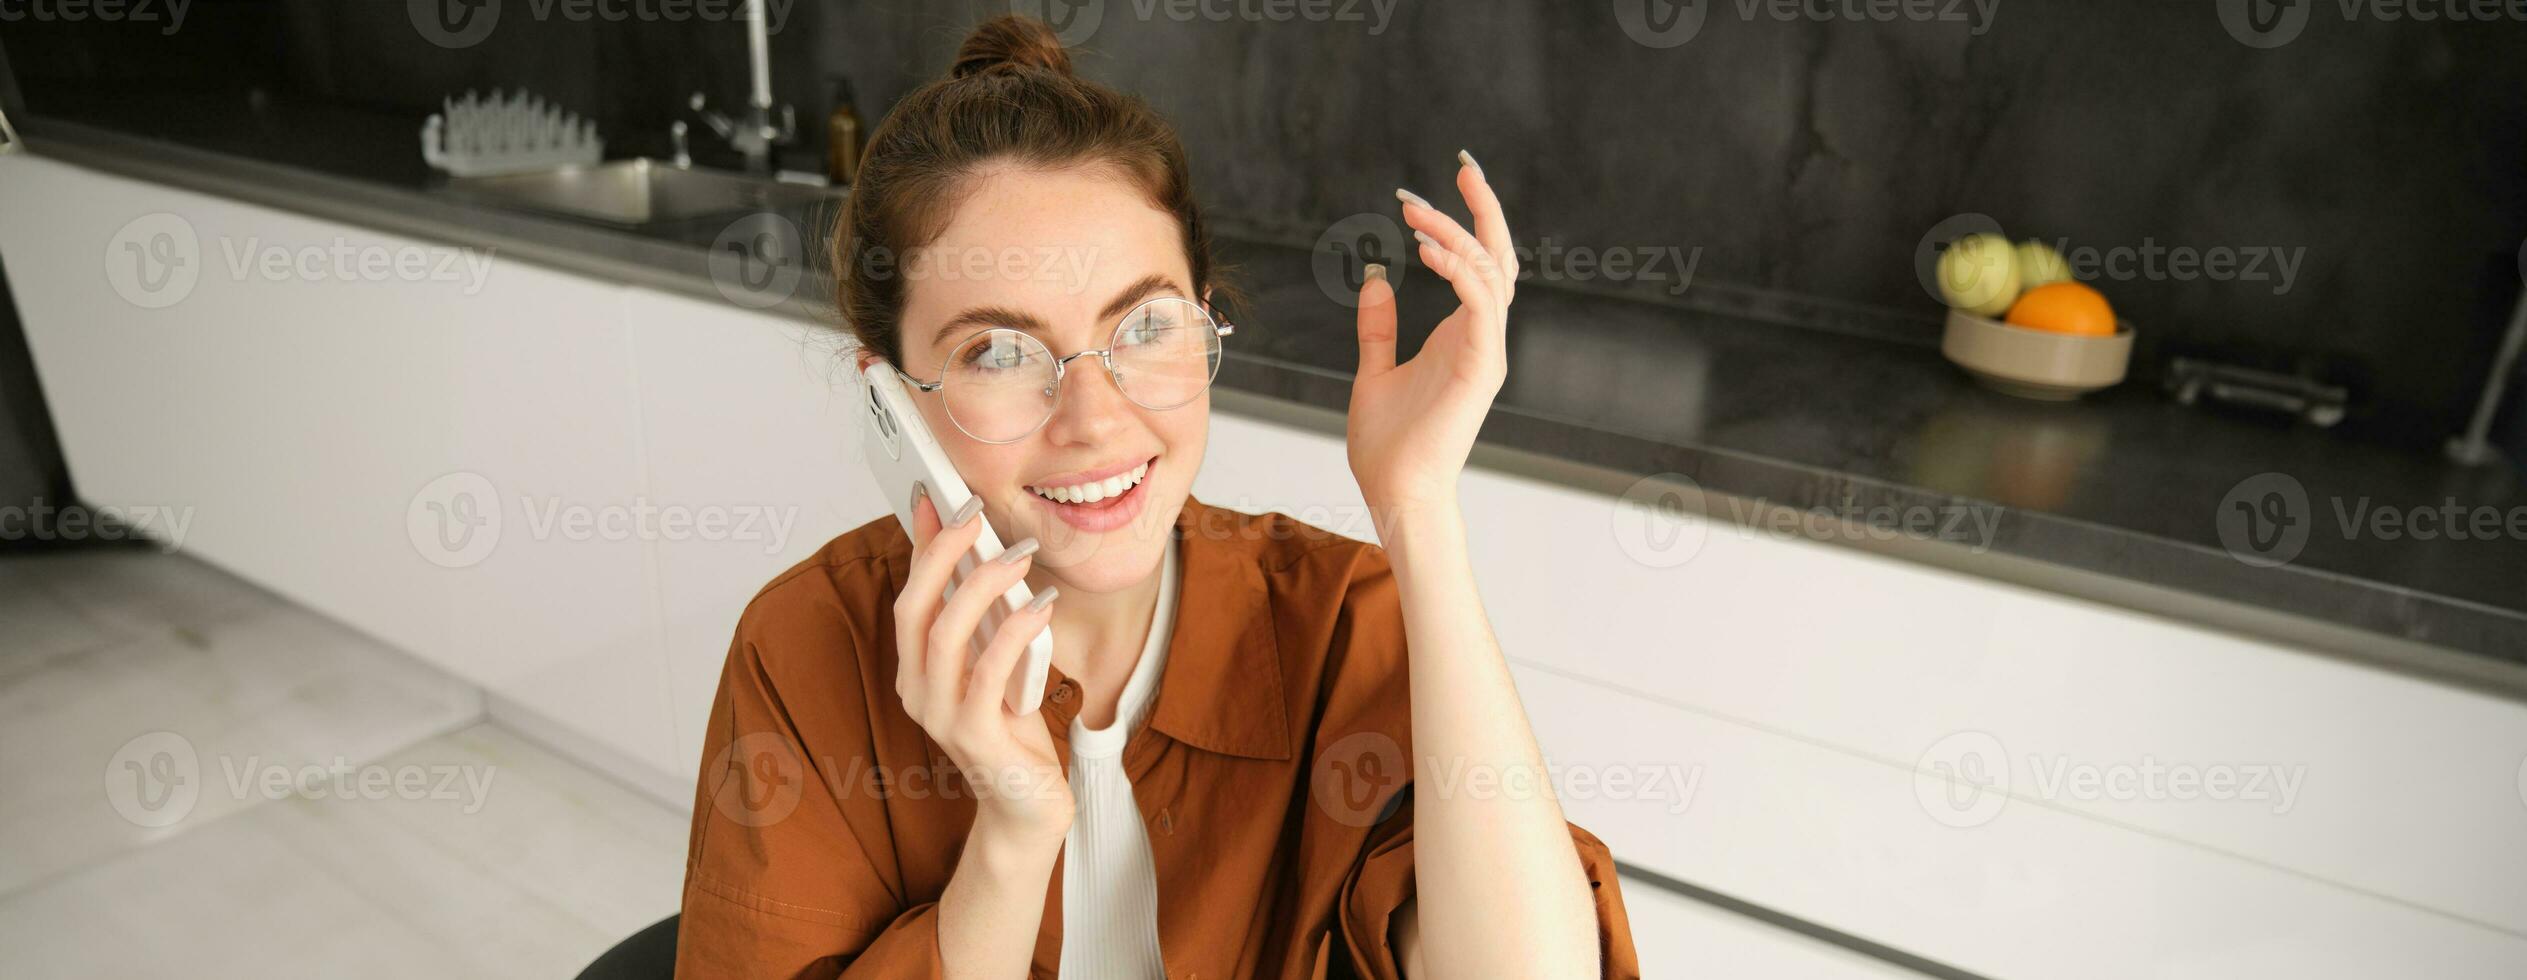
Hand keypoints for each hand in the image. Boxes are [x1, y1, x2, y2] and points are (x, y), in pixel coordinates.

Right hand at [892, 489, 1072, 841]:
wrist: (1027, 807)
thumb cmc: (1013, 731)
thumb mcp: (995, 664)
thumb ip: (985, 622)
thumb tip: (987, 557)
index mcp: (916, 670)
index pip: (909, 596)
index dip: (919, 546)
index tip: (934, 497)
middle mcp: (917, 691)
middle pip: (915, 609)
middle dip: (942, 554)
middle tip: (976, 517)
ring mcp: (940, 717)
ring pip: (946, 636)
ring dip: (982, 587)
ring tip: (1018, 557)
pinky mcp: (975, 737)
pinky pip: (988, 673)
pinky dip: (1015, 632)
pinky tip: (1040, 607)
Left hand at [1348, 153, 1517, 523]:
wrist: (1396, 493)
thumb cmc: (1388, 445)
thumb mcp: (1374, 370)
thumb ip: (1379, 327)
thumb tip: (1376, 278)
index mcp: (1464, 335)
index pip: (1481, 264)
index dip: (1470, 220)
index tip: (1448, 182)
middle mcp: (1483, 338)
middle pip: (1500, 257)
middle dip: (1484, 208)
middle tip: (1461, 168)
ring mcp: (1487, 352)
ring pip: (1490, 273)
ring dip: (1456, 235)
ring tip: (1417, 214)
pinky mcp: (1481, 368)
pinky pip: (1483, 305)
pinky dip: (1460, 272)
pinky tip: (1428, 250)